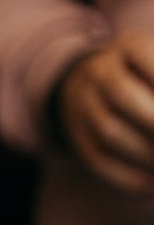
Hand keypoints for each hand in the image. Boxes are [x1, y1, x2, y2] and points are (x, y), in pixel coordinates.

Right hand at [56, 32, 153, 192]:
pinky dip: (131, 178)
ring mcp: (83, 106)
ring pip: (110, 132)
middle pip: (122, 94)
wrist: (91, 82)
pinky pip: (99, 161)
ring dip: (149, 154)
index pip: (144, 56)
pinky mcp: (78, 137)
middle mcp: (99, 73)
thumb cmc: (150, 74)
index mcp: (128, 47)